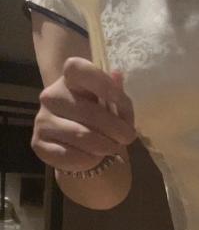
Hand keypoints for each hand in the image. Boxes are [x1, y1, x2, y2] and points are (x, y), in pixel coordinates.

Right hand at [31, 58, 137, 173]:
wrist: (77, 141)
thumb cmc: (98, 115)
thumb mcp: (111, 102)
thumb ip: (116, 92)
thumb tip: (117, 75)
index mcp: (69, 78)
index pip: (78, 70)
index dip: (103, 83)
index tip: (120, 100)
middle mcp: (51, 96)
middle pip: (90, 112)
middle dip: (117, 129)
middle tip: (128, 137)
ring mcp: (42, 120)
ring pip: (82, 136)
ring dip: (106, 146)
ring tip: (114, 147)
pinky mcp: (39, 144)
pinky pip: (70, 155)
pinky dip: (90, 160)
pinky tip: (96, 157)